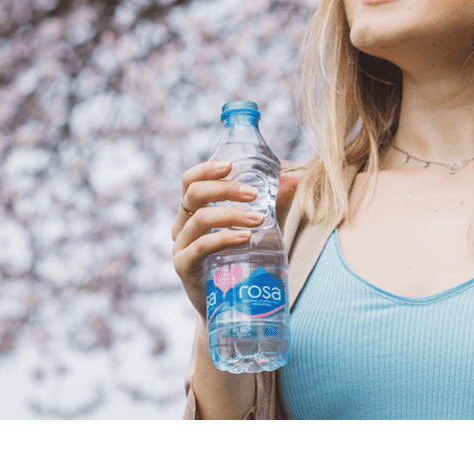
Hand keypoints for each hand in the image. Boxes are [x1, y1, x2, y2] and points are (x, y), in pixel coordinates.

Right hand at [170, 161, 296, 316]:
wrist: (234, 307)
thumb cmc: (246, 263)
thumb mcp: (264, 231)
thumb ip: (276, 206)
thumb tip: (292, 178)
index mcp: (195, 212)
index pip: (191, 181)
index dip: (206, 169)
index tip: (231, 165)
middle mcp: (183, 226)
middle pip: (193, 193)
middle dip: (225, 188)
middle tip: (253, 194)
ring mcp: (180, 247)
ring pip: (199, 218)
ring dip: (230, 214)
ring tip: (258, 220)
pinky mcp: (184, 267)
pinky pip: (200, 246)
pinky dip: (223, 238)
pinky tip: (244, 238)